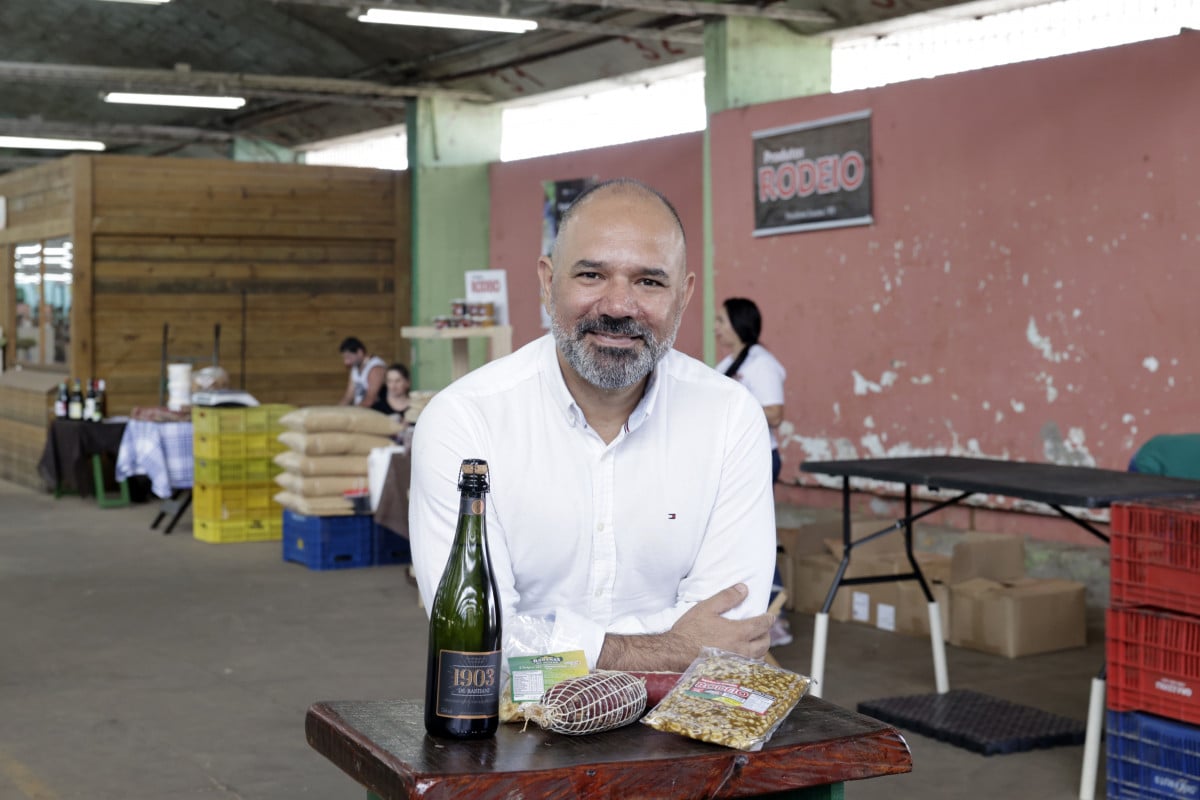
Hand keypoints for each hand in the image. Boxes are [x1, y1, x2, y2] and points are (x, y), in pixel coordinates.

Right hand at [596, 583, 773, 671]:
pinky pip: (747, 668)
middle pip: (764, 644)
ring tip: (755, 644)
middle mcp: (741, 650)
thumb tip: (744, 588)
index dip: (768, 619)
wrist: (675, 653)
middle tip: (763, 630)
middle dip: (766, 635)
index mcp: (738, 633)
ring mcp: (735, 664)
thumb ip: (726, 597)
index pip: (761, 625)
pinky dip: (750, 662)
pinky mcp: (728, 672)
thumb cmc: (690, 630)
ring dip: (760, 650)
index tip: (770, 616)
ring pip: (757, 658)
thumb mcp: (706, 607)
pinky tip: (744, 659)